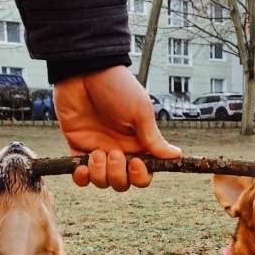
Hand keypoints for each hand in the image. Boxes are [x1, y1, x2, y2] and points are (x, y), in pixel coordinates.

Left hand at [54, 66, 180, 190]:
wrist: (84, 72)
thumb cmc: (116, 87)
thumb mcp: (139, 111)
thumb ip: (153, 138)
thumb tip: (176, 155)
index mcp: (138, 143)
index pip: (144, 174)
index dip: (140, 176)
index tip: (135, 162)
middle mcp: (119, 150)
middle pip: (123, 183)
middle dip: (119, 176)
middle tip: (114, 154)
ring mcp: (98, 150)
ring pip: (102, 182)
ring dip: (100, 174)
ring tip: (96, 152)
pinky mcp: (77, 148)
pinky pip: (80, 176)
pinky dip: (81, 178)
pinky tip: (82, 168)